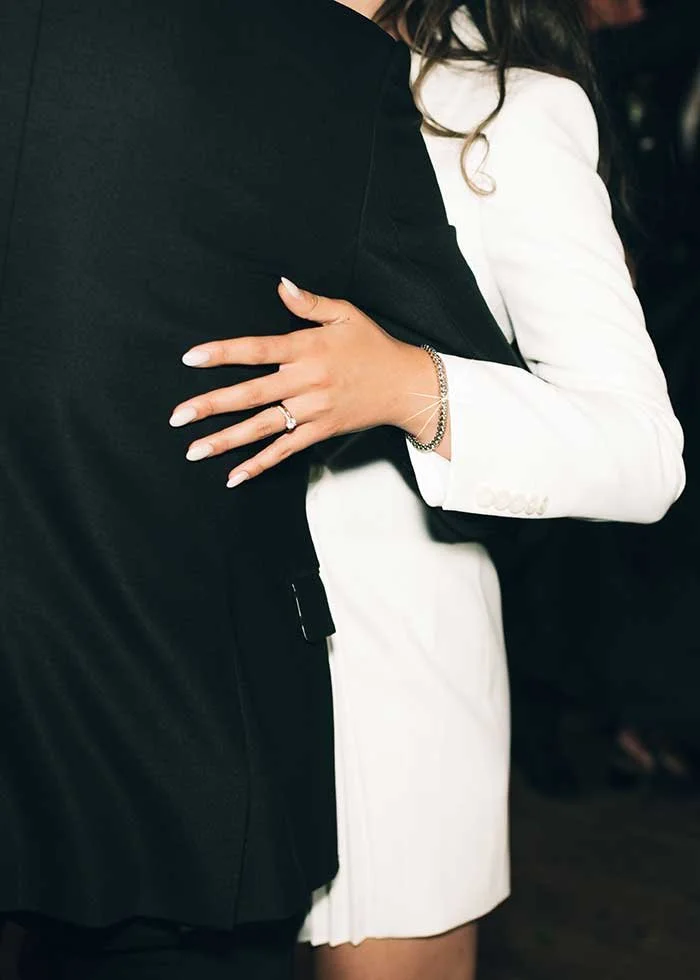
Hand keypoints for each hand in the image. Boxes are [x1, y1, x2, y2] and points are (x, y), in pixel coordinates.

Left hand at [169, 279, 446, 486]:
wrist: (405, 385)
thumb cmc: (373, 346)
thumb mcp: (346, 314)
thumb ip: (309, 303)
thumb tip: (281, 284)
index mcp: (307, 348)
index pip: (257, 350)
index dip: (222, 354)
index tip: (190, 359)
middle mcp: (306, 381)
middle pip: (251, 395)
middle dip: (211, 405)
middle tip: (177, 416)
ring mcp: (312, 411)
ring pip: (262, 427)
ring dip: (226, 440)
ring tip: (193, 450)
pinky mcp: (320, 432)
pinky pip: (285, 450)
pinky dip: (259, 464)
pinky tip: (233, 476)